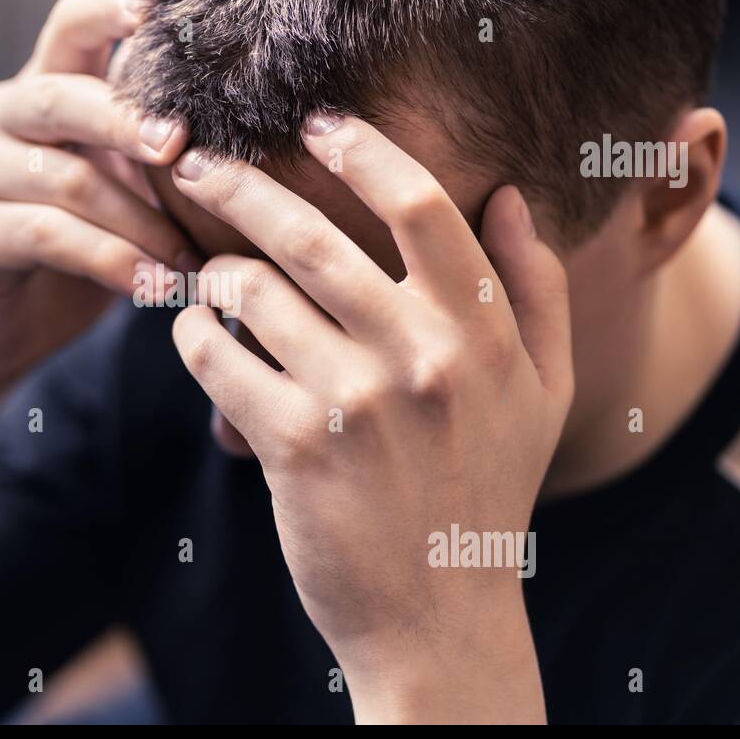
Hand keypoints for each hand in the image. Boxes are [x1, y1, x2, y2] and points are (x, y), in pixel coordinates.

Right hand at [0, 0, 195, 403]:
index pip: (70, 27)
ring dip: (143, 222)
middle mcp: (1, 120)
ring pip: (69, 178)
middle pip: (65, 95)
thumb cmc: (64, 259)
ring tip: (191, 260)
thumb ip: (156, 159)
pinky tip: (154, 288)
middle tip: (184, 146)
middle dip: (132, 120)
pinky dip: (113, 260)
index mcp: (40, 94)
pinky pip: (49, 235)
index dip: (112, 10)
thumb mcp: (116, 197)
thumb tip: (257, 137)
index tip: (162, 10)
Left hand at [168, 113, 573, 722]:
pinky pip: (217, 358)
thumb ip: (536, 290)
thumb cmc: (486, 493)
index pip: (420, 204)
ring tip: (202, 272)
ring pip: (252, 290)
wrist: (438, 616)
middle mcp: (420, 356)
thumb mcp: (546, 393)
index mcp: (481, 332)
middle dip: (240, 185)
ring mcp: (355, 402)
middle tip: (196, 162)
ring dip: (213, 271)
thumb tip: (510, 195)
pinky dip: (194, 335)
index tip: (316, 123)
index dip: (361, 148)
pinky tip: (196, 334)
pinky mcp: (293, 447)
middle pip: (312, 234)